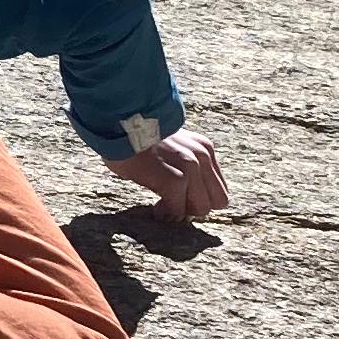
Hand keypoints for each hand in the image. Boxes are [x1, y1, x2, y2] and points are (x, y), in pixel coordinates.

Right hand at [108, 132, 228, 221]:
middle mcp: (202, 156)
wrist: (119, 125)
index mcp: (205, 149)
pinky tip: (155, 207)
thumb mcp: (174, 146)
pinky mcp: (175, 179)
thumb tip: (189, 192)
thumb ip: (187, 163)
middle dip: (194, 207)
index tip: (180, 198)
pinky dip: (166, 213)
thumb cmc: (138, 139)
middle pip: (216, 202)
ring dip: (181, 211)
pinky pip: (178, 209)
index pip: (220, 190)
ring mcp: (190, 167)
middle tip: (173, 204)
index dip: (201, 199)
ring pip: (201, 208)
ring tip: (162, 204)